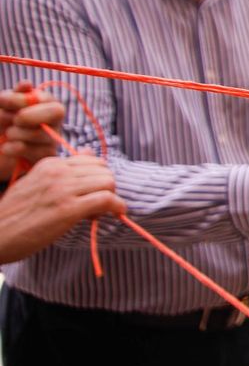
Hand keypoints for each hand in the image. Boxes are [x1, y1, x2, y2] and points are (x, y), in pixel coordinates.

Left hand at [0, 83, 66, 177]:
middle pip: (57, 111)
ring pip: (43, 133)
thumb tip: (26, 84)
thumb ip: (14, 95)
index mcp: (45, 103)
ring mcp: (52, 139)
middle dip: (31, 115)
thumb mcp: (4, 107)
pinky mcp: (46, 156)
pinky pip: (37, 151)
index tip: (3, 101)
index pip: (46, 97)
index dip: (23, 99)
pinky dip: (16, 148)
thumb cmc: (2, 124)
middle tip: (14, 120)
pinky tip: (6, 147)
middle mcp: (53, 120)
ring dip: (18, 133)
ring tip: (7, 134)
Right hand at [0, 154, 125, 262]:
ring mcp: (62, 189)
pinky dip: (117, 206)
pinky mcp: (68, 209)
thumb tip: (89, 151)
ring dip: (111, 198)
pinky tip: (116, 213)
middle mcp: (57, 172)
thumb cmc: (15, 214)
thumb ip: (63, 170)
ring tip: (97, 212)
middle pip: (103, 170)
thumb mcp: (36, 183)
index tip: (90, 194)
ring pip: (108, 183)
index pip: (91, 160)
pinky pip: (107, 199)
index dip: (96, 178)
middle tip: (97, 205)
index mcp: (49, 164)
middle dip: (106, 187)